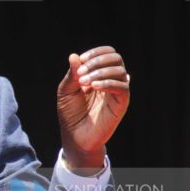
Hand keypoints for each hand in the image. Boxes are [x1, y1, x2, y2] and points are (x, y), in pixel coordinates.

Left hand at [56, 46, 129, 171]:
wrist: (74, 137)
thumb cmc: (70, 113)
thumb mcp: (66, 91)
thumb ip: (72, 74)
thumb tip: (75, 55)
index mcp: (99, 74)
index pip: (107, 53)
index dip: (95, 53)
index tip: (81, 61)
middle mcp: (111, 81)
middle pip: (116, 58)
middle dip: (98, 61)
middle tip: (81, 73)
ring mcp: (117, 92)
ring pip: (121, 71)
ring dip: (101, 72)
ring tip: (85, 82)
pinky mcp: (121, 104)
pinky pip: (123, 87)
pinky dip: (108, 83)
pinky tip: (94, 87)